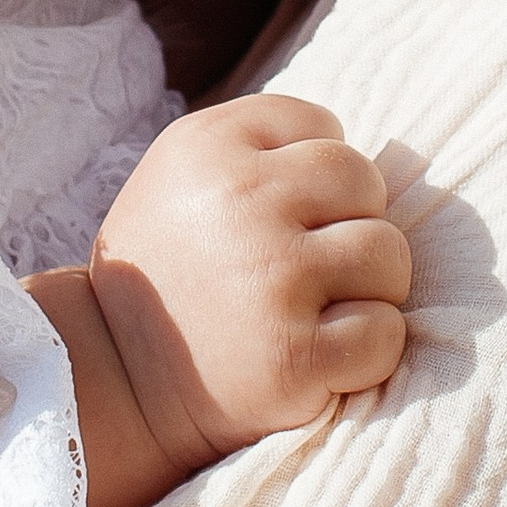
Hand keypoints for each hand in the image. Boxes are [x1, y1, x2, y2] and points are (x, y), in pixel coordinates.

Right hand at [85, 96, 410, 490]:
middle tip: (297, 268)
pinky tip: (318, 355)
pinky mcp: (296, 355)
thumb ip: (261, 145)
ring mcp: (273, 277)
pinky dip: (366, 350)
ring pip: (388, 253)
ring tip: (309, 308)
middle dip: (346, 223)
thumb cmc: (169, 273)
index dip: (312, 178)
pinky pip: (386, 332)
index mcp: (208, 145)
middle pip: (364, 182)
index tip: (273, 216)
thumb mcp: (182, 174)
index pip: (323, 127)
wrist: (118, 380)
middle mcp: (240, 201)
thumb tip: (361, 159)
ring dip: (364, 287)